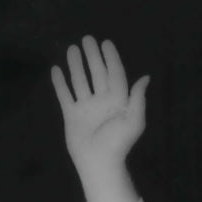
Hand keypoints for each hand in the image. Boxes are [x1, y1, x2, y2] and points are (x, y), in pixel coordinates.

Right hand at [51, 36, 148, 178]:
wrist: (99, 163)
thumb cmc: (118, 143)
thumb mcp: (134, 120)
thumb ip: (138, 98)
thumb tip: (145, 78)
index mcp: (118, 102)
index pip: (114, 74)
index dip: (111, 59)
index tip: (106, 43)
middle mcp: (102, 101)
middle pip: (96, 73)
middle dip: (92, 56)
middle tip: (87, 39)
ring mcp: (86, 108)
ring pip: (80, 81)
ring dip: (76, 65)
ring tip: (72, 48)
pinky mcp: (72, 115)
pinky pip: (65, 95)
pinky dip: (60, 83)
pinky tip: (56, 69)